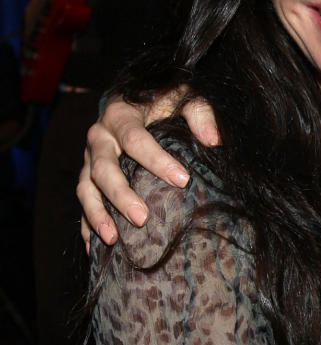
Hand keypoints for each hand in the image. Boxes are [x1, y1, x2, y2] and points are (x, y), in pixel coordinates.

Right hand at [78, 91, 219, 245]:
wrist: (134, 97)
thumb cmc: (163, 99)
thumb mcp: (184, 96)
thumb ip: (200, 112)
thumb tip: (213, 140)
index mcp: (120, 114)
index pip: (135, 139)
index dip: (157, 160)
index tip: (182, 180)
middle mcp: (99, 137)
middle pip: (104, 168)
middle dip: (121, 195)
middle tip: (142, 219)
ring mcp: (90, 158)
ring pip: (86, 188)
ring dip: (97, 214)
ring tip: (113, 238)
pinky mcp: (88, 175)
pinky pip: (83, 202)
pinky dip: (87, 225)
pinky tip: (95, 249)